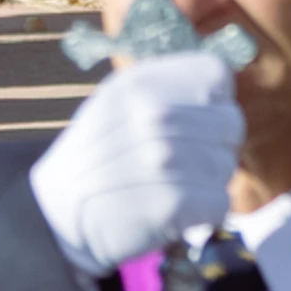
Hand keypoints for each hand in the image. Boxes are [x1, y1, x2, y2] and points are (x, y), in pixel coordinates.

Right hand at [24, 50, 241, 278]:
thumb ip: (164, 89)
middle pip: (230, 122)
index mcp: (141, 82)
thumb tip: (217, 94)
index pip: (215, 74)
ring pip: (227, 165)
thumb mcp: (116, 102)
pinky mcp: (177, 203)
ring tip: (171, 187)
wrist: (60, 216)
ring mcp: (167, 158)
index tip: (196, 118)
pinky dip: (204, 214)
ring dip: (207, 181)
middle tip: (182, 163)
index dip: (212, 98)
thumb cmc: (95, 158)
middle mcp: (156, 113)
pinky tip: (175, 212)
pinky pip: (220, 203)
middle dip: (214, 144)